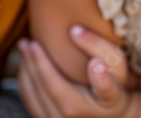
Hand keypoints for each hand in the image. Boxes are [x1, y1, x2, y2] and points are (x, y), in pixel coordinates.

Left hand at [17, 37, 131, 117]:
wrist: (113, 113)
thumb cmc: (116, 85)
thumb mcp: (117, 67)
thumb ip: (101, 47)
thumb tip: (74, 31)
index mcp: (81, 107)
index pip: (59, 85)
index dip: (43, 64)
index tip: (39, 45)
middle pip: (42, 88)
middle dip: (32, 62)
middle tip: (27, 42)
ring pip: (32, 96)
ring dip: (25, 71)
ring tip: (24, 49)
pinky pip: (31, 102)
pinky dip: (26, 82)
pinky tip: (27, 65)